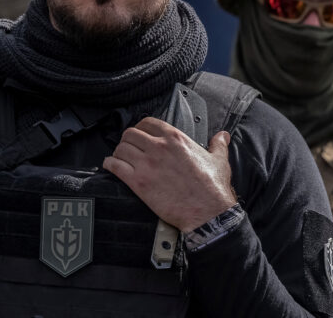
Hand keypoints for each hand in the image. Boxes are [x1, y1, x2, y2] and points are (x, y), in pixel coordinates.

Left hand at [103, 117, 236, 231]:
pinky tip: (111, 166)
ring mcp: (147, 164)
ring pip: (121, 148)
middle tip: (129, 148)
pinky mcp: (139, 182)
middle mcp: (159, 147)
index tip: (141, 134)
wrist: (207, 211)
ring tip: (120, 158)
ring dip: (118, 153)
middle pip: (130, 134)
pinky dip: (110, 165)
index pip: (148, 123)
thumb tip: (222, 136)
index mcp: (176, 139)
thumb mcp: (219, 160)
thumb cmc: (212, 187)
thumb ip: (218, 144)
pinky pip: (115, 166)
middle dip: (128, 140)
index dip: (141, 128)